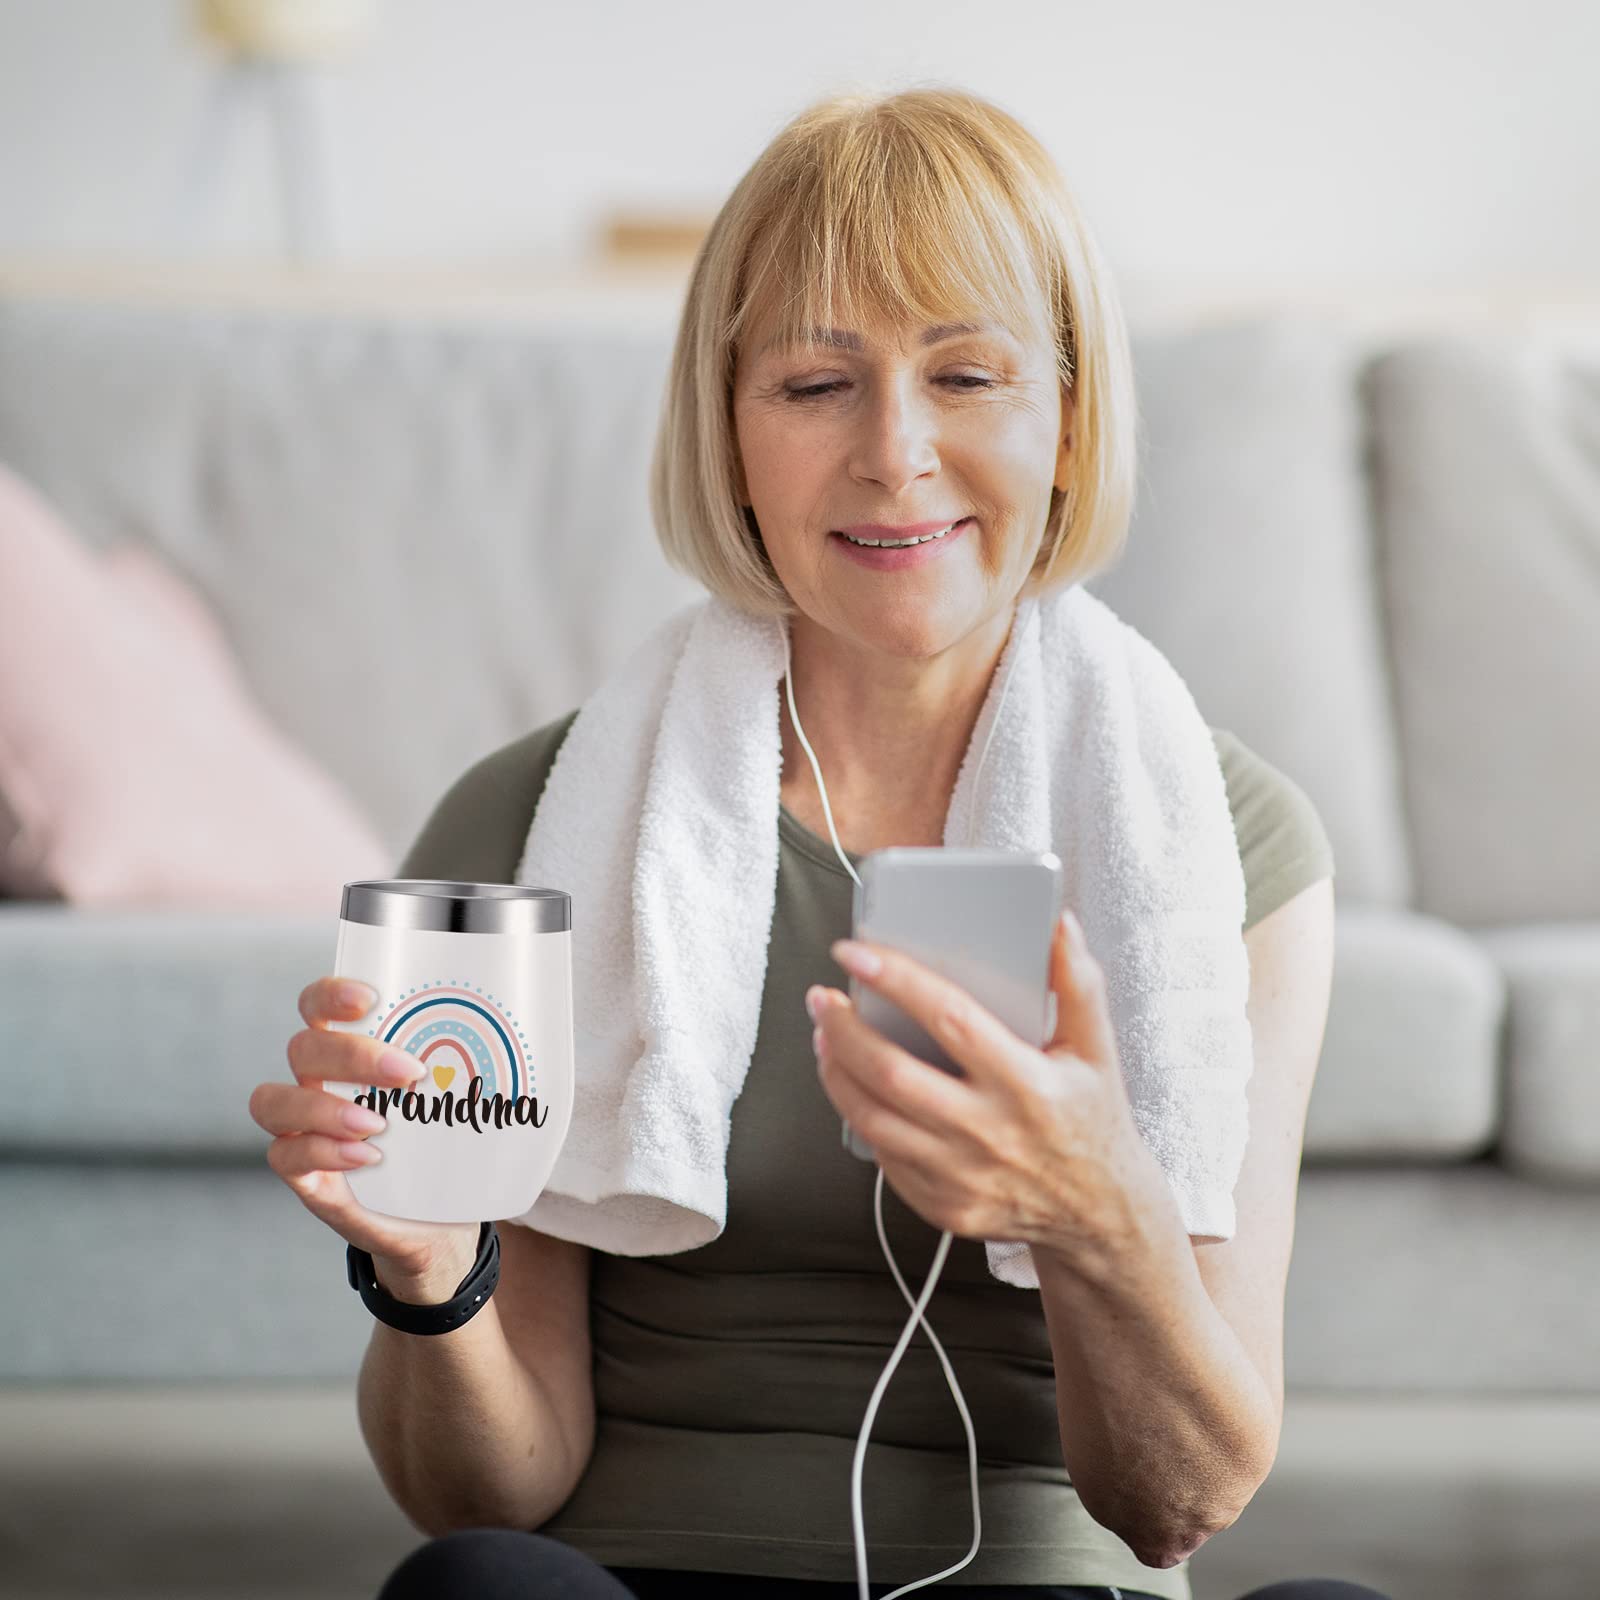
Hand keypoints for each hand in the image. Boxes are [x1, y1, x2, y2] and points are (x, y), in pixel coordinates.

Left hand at [809, 909, 1159, 1271]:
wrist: (1100, 1211)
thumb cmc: (1091, 1118)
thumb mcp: (1095, 1048)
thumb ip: (1077, 983)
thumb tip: (1058, 924)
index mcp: (1026, 1083)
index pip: (949, 1018)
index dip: (896, 979)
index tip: (857, 952)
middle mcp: (990, 1132)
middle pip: (892, 1072)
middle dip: (843, 1028)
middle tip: (823, 997)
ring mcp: (962, 1176)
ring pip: (872, 1118)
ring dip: (836, 1071)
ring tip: (826, 1035)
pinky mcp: (944, 1205)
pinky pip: (883, 1156)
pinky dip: (859, 1115)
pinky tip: (853, 1085)